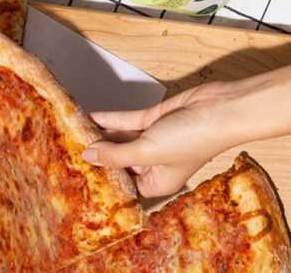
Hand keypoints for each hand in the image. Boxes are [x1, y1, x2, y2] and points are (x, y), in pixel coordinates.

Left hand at [82, 66, 290, 197]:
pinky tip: (91, 116)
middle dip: (98, 153)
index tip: (79, 173)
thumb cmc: (194, 138)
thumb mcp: (148, 152)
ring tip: (76, 131)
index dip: (103, 179)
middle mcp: (154, 163)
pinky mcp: (154, 119)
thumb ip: (116, 154)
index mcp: (156, 182)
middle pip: (119, 160)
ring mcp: (153, 139)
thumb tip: (88, 156)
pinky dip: (109, 119)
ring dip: (101, 134)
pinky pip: (127, 121)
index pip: (123, 184)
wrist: (220, 107)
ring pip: (121, 138)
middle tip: (71, 149)